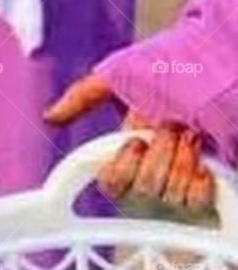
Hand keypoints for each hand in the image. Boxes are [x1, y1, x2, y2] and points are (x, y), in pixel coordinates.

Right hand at [45, 73, 213, 212]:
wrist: (222, 66)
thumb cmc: (175, 68)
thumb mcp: (123, 75)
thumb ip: (83, 96)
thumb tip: (49, 117)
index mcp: (129, 153)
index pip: (112, 184)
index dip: (123, 166)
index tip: (136, 140)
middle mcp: (152, 172)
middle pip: (142, 191)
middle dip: (159, 154)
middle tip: (173, 126)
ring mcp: (179, 184)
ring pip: (169, 196)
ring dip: (183, 159)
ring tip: (195, 133)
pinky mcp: (207, 190)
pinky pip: (194, 203)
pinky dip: (200, 180)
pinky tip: (204, 160)